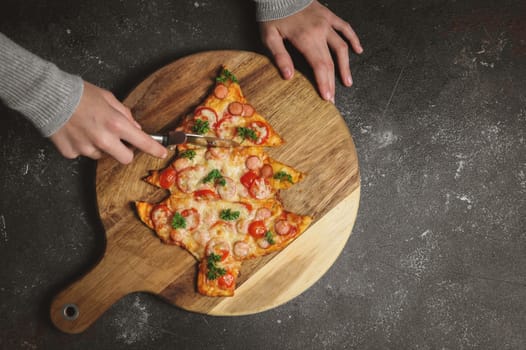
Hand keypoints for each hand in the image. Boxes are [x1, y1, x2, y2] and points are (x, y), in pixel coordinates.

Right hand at [50, 82, 166, 163]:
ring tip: (89, 129)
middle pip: (125, 158)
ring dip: (101, 147)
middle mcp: (103, 139)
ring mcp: (86, 148)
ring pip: (102, 156)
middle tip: (118, 140)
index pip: (142, 142)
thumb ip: (124, 113)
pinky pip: (83, 154)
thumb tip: (135, 126)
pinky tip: (76, 132)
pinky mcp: (71, 152)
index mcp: (116, 124)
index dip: (154, 149)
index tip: (162, 153)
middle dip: (125, 151)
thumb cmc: (79, 93)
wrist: (48, 95)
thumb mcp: (108, 98)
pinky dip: (82, 146)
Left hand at [258, 0, 362, 102]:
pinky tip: (358, 50)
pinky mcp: (329, 15)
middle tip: (333, 98)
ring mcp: (327, 23)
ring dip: (345, 66)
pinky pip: (345, 27)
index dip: (324, 83)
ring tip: (347, 81)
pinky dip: (353, 39)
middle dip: (332, 81)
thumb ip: (280, 56)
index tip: (327, 97)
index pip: (319, 66)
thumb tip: (288, 76)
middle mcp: (320, 31)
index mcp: (305, 38)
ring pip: (341, 47)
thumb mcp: (269, 36)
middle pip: (330, 61)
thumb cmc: (272, 13)